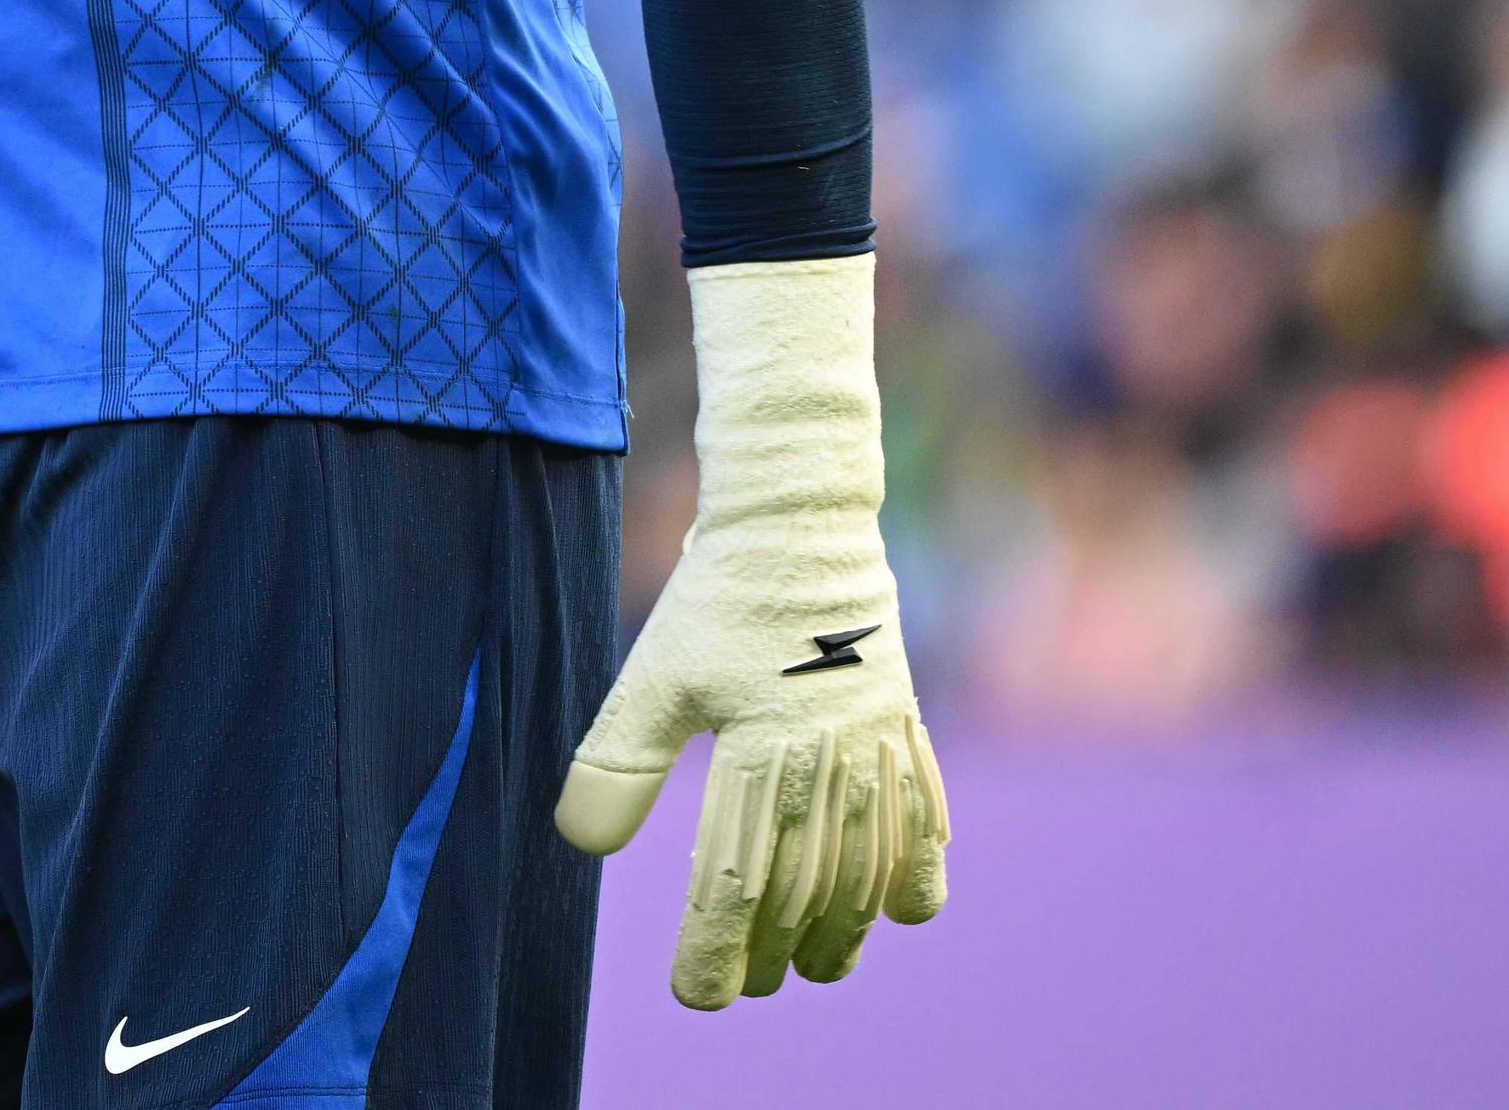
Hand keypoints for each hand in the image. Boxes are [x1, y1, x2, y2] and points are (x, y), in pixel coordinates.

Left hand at [557, 255, 951, 1005]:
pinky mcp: (902, 723)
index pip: (736, 879)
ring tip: (818, 967)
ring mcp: (876, 741)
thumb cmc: (717, 595)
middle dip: (772, 948)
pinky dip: (920, 867)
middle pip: (805, 886)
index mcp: (762, 747)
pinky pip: (926, 813)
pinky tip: (905, 910)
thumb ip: (621, 758)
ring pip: (869, 865)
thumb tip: (582, 844)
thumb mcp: (656, 673)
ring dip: (844, 927)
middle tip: (747, 982)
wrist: (799, 515)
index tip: (698, 993)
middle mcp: (829, 755)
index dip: (715, 947)